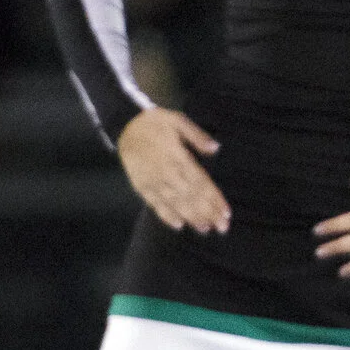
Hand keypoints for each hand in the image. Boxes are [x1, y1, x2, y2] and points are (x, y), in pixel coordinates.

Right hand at [118, 108, 230, 234]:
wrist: (124, 125)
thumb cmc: (155, 122)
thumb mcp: (178, 120)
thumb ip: (197, 136)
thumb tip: (215, 149)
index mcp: (178, 156)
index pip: (201, 182)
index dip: (214, 198)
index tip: (226, 212)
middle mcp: (167, 172)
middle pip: (191, 196)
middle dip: (207, 212)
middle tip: (222, 227)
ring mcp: (153, 181)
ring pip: (175, 202)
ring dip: (191, 217)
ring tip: (205, 229)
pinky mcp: (141, 186)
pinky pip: (154, 203)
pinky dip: (165, 215)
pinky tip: (178, 225)